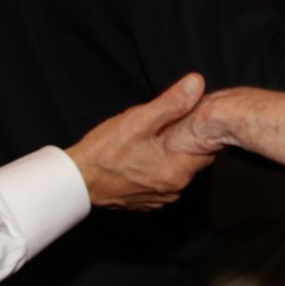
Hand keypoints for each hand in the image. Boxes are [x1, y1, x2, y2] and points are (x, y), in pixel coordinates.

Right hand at [66, 73, 216, 209]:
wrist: (76, 181)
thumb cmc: (104, 152)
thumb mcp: (139, 120)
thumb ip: (171, 102)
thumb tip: (196, 84)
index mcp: (178, 172)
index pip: (209, 149)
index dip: (201, 131)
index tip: (192, 119)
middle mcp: (173, 190)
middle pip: (192, 159)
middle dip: (184, 142)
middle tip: (168, 125)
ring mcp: (159, 199)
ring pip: (175, 169)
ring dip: (169, 155)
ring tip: (153, 139)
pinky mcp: (145, 201)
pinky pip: (160, 181)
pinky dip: (156, 168)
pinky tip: (142, 156)